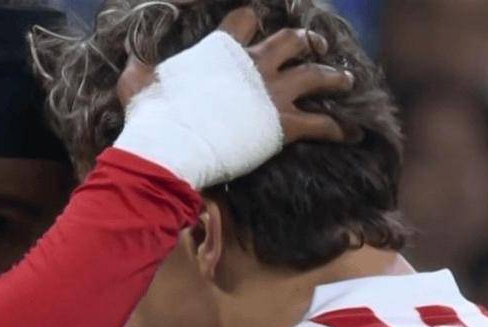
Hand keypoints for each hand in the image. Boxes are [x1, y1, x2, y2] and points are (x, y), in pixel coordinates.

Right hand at [117, 7, 351, 144]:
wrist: (170, 146)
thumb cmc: (151, 117)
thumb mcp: (137, 82)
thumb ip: (141, 66)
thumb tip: (132, 56)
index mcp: (221, 50)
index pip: (245, 20)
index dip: (252, 21)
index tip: (257, 23)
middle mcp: (253, 65)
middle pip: (291, 40)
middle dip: (306, 41)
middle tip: (317, 46)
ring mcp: (271, 94)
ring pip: (315, 76)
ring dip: (334, 77)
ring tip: (347, 80)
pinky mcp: (283, 125)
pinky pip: (322, 123)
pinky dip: (341, 128)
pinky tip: (355, 132)